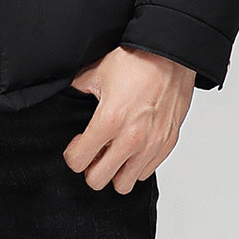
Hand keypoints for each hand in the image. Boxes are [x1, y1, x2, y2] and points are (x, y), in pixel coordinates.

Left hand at [62, 46, 195, 193]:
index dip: (73, 154)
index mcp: (109, 120)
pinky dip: (136, 164)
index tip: (77, 144)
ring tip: (114, 151)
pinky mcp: (166, 145)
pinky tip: (132, 146)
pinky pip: (146, 172)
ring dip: (115, 170)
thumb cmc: (137, 60)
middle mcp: (130, 139)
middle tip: (93, 151)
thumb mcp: (98, 70)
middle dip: (90, 168)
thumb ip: (79, 87)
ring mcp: (151, 145)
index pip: (78, 161)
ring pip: (124, 184)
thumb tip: (68, 92)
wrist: (170, 55)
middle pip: (98, 181)